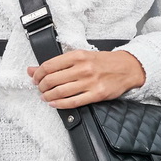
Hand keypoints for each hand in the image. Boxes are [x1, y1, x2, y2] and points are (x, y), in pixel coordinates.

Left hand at [27, 48, 144, 108]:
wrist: (127, 67)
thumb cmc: (104, 62)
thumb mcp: (81, 56)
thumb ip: (58, 63)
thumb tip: (33, 70)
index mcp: (78, 56)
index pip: (49, 66)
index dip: (37, 74)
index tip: (35, 78)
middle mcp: (83, 68)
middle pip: (52, 80)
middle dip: (41, 87)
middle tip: (40, 89)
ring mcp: (90, 82)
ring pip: (60, 92)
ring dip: (48, 96)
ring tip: (45, 97)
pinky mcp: (96, 94)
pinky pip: (73, 102)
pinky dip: (60, 104)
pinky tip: (54, 103)